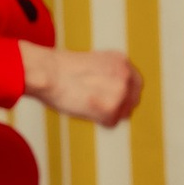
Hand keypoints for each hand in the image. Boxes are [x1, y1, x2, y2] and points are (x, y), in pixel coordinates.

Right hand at [21, 43, 142, 127]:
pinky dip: (97, 120)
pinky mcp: (112, 109)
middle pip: (132, 102)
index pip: (135, 85)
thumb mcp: (94, 64)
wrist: (48, 72)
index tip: (111, 99)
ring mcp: (120, 92)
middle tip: (96, 104)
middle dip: (118, 106)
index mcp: (121, 61)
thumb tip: (115, 94)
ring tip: (86, 102)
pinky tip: (84, 108)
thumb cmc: (61, 70)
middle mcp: (126, 74)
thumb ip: (109, 76)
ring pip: (121, 114)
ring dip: (106, 113)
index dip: (123, 95)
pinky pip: (110, 123)